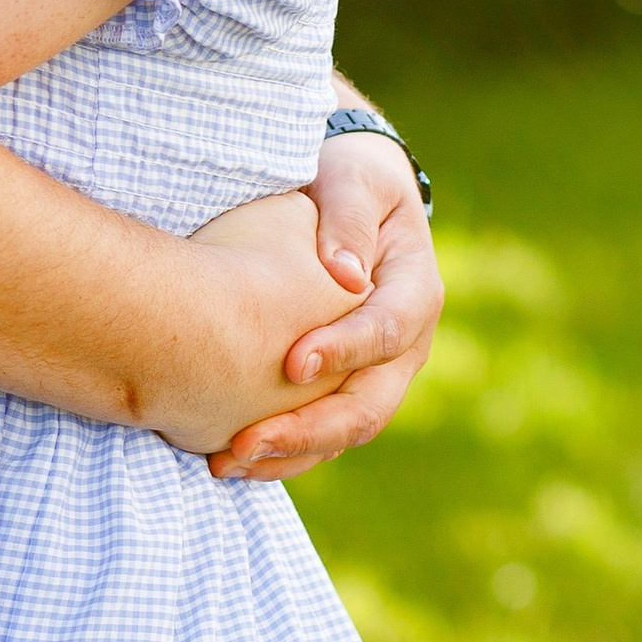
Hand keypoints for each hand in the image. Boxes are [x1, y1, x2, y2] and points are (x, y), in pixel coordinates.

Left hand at [209, 130, 439, 482]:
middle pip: (368, 407)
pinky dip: (279, 452)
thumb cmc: (346, 179)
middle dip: (308, 430)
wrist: (345, 197)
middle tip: (245, 442)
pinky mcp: (341, 389)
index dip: (344, 351)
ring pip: (341, 432)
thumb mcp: (351, 179)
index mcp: (415, 291)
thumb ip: (348, 218)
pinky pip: (318, 435)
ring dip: (287, 454)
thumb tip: (346, 274)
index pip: (387, 331)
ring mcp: (374, 375)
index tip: (293, 363)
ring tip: (226, 462)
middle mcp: (403, 346)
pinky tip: (226, 459)